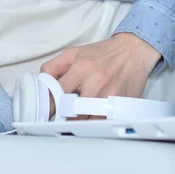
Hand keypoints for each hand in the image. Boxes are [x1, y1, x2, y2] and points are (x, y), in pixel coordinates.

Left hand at [40, 33, 160, 119]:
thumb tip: (42, 82)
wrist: (133, 50)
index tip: (48, 111)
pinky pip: (104, 122)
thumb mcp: (73, 53)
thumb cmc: (103, 53)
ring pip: (89, 121)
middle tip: (62, 116)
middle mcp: (96, 82)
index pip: (59, 93)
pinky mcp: (122, 104)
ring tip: (76, 117)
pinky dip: (96, 123)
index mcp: (82, 68)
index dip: (51, 104)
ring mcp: (110, 95)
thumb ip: (53, 66)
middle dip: (65, 116)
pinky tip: (92, 117)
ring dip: (80, 122)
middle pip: (73, 111)